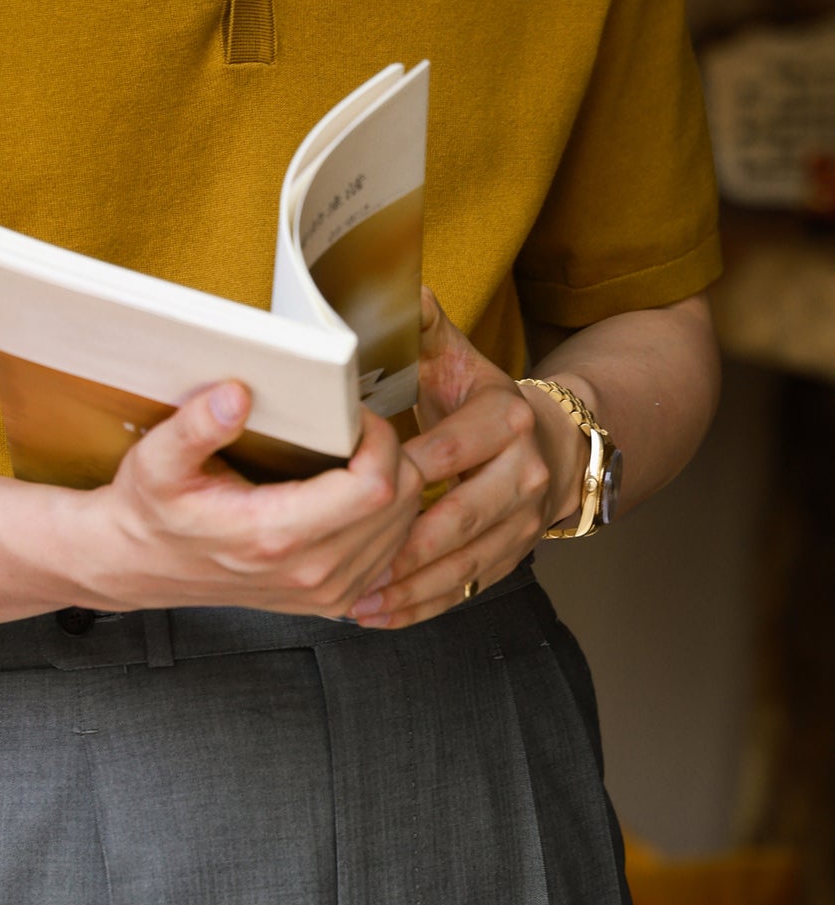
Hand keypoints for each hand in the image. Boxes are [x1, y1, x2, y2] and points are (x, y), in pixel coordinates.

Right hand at [80, 379, 423, 618]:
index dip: (381, 441)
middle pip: (402, 505)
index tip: (357, 417)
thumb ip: (195, 426)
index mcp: (276, 535)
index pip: (375, 487)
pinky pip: (391, 553)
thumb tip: (235, 395)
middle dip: (393, 456)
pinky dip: (388, 518)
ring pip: (405, 528)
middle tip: (358, 431)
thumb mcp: (157, 461)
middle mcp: (311, 571)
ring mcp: (326, 592)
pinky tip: (355, 495)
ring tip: (357, 458)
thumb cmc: (153, 512)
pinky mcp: (332, 600)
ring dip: (394, 485)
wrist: (142, 566)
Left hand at [346, 289, 586, 628]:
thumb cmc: (484, 397)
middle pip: (460, 517)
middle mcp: (525, 474)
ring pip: (463, 562)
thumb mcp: (459, 357)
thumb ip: (423, 328)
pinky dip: (419, 607)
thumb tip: (403, 289)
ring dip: (406, 586)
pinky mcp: (512, 555)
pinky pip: (466, 589)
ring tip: (352, 599)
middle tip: (347, 561)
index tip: (351, 488)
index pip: (451, 450)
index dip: (402, 473)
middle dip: (404, 545)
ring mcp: (523, 522)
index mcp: (506, 419)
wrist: (557, 439)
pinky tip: (375, 616)